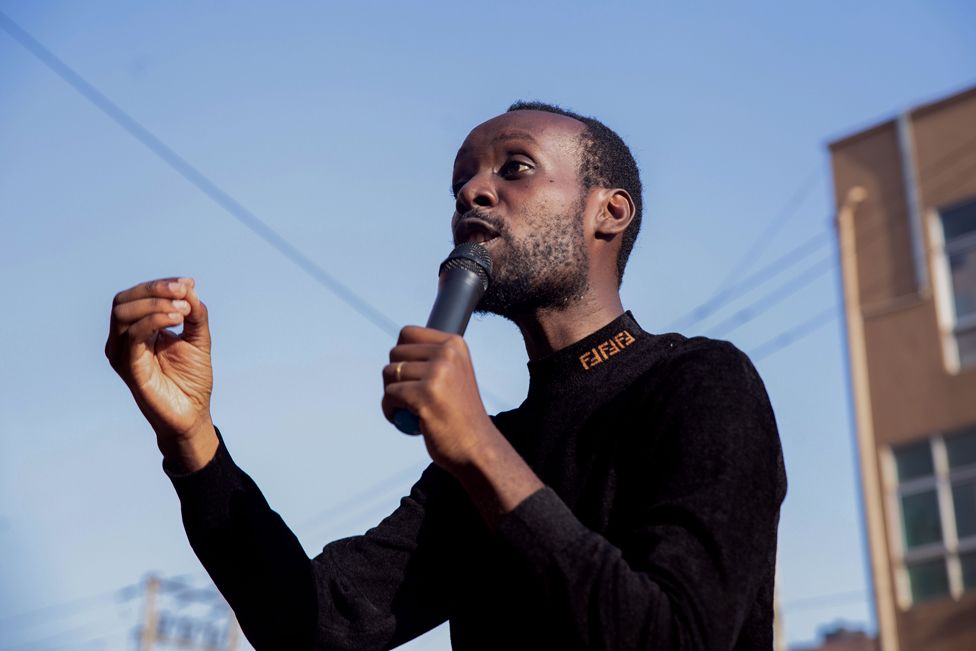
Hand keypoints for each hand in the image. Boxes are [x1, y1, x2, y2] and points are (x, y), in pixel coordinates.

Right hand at [105, 277, 216, 468]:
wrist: (193, 413)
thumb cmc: (191, 379)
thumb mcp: (198, 338)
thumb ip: (195, 313)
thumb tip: (189, 288)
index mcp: (137, 331)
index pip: (135, 297)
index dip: (159, 285)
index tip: (188, 283)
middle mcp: (123, 341)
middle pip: (123, 301)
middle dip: (154, 290)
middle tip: (183, 291)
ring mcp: (123, 354)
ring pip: (123, 314)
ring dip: (155, 303)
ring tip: (183, 309)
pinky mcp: (130, 368)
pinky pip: (133, 336)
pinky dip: (154, 320)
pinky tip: (177, 318)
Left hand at [381, 327, 497, 471]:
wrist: (476, 448)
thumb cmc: (459, 415)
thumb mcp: (453, 374)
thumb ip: (433, 357)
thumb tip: (402, 340)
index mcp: (455, 344)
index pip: (407, 333)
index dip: (402, 355)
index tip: (412, 376)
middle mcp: (447, 354)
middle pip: (395, 353)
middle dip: (395, 376)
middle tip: (409, 397)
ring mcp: (437, 374)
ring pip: (389, 373)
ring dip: (391, 394)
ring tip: (408, 409)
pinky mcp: (425, 395)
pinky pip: (388, 395)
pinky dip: (390, 410)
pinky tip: (404, 420)